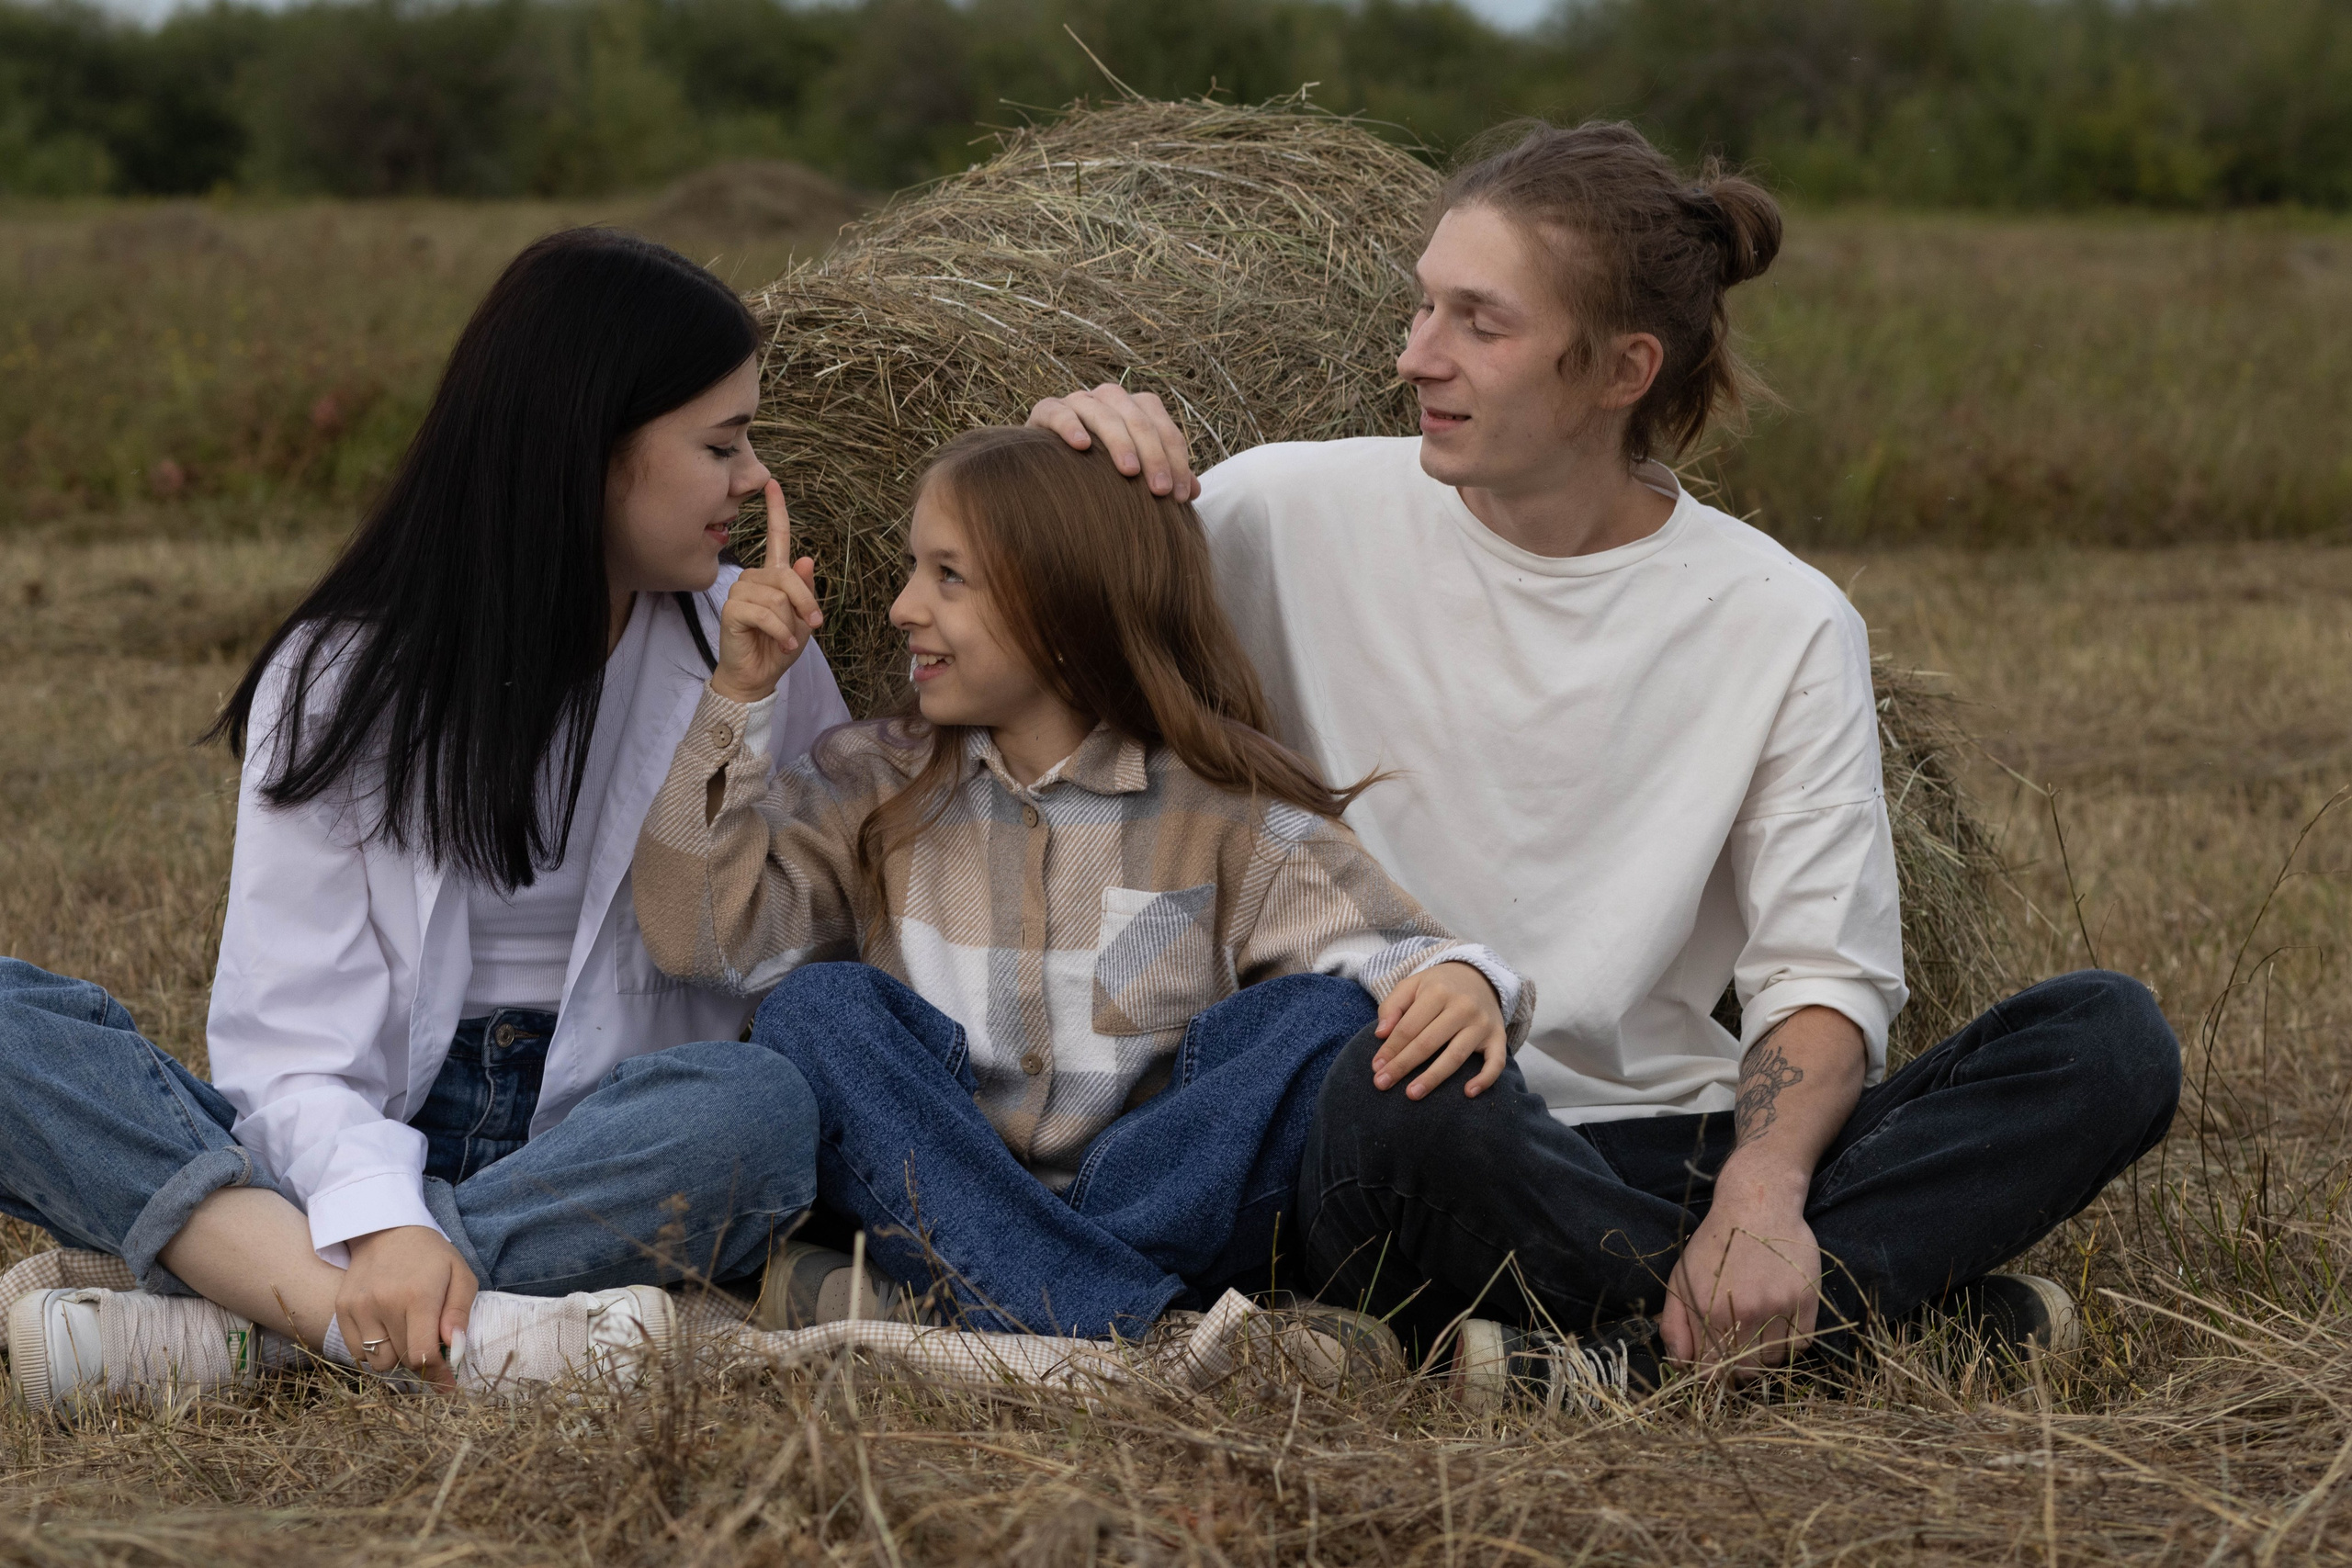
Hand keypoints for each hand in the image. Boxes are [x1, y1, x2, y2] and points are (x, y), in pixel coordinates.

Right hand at [338, 1225, 477, 1391]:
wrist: (387, 1230)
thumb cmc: (431, 1256)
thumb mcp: (461, 1275)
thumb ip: (459, 1314)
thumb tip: (455, 1348)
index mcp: (418, 1296)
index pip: (422, 1354)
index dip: (437, 1374)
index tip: (447, 1383)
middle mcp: (384, 1303)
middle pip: (401, 1361)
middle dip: (420, 1361)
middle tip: (429, 1345)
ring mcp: (358, 1307)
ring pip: (377, 1362)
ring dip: (395, 1357)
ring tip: (406, 1335)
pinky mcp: (342, 1309)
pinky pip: (357, 1353)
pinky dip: (373, 1352)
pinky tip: (386, 1332)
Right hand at [710, 479, 822, 704]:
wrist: (758, 676)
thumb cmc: (779, 646)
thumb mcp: (803, 619)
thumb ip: (805, 591)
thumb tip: (805, 559)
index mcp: (773, 576)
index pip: (775, 537)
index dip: (775, 511)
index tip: (772, 483)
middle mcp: (754, 578)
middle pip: (787, 576)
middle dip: (805, 602)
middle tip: (813, 624)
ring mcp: (740, 591)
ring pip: (778, 596)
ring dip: (790, 623)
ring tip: (786, 638)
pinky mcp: (731, 608)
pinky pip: (765, 612)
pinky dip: (779, 630)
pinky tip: (782, 643)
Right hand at [1026, 384, 1199, 499]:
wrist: (1049, 463)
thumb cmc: (1099, 468)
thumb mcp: (1135, 472)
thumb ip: (1163, 475)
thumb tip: (1193, 491)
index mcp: (1136, 408)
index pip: (1164, 429)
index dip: (1176, 462)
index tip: (1180, 497)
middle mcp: (1110, 398)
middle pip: (1139, 420)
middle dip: (1154, 455)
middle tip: (1161, 491)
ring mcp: (1078, 400)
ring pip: (1104, 413)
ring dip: (1120, 442)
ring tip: (1130, 472)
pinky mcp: (1047, 410)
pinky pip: (1060, 412)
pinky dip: (1071, 425)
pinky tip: (1082, 446)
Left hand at [1370, 961, 1507, 1098]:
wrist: (1479, 976)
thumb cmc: (1438, 987)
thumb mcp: (1412, 985)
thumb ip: (1392, 1006)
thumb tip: (1381, 1034)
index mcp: (1438, 992)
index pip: (1409, 1027)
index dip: (1390, 1049)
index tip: (1376, 1068)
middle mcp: (1463, 1007)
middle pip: (1428, 1043)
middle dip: (1402, 1066)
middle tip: (1382, 1084)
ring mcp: (1482, 1023)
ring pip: (1456, 1056)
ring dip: (1433, 1078)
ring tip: (1412, 1094)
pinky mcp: (1498, 1036)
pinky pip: (1495, 1062)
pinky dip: (1485, 1079)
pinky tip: (1468, 1093)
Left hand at [1659, 1162, 1821, 1379]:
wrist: (1757, 1205)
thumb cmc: (1714, 1244)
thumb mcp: (1680, 1279)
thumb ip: (1674, 1325)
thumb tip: (1680, 1365)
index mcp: (1709, 1311)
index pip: (1711, 1374)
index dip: (1711, 1377)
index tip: (1714, 1368)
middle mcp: (1746, 1313)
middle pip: (1745, 1373)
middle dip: (1737, 1369)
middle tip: (1736, 1348)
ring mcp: (1779, 1307)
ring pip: (1773, 1361)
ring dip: (1764, 1354)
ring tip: (1757, 1328)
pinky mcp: (1806, 1301)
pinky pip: (1801, 1345)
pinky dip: (1789, 1343)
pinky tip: (1778, 1323)